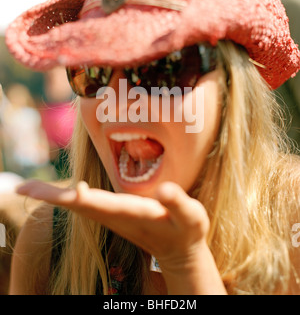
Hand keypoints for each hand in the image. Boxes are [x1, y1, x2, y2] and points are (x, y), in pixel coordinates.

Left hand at [16, 180, 209, 271]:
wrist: (179, 250)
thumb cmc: (186, 230)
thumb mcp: (191, 217)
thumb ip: (177, 203)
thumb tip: (164, 189)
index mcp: (131, 213)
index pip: (98, 204)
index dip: (78, 198)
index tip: (59, 189)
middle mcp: (115, 215)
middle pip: (77, 205)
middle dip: (51, 196)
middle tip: (22, 188)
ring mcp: (110, 216)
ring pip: (76, 205)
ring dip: (52, 197)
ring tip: (27, 188)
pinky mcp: (111, 214)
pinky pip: (83, 205)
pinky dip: (64, 198)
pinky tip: (55, 192)